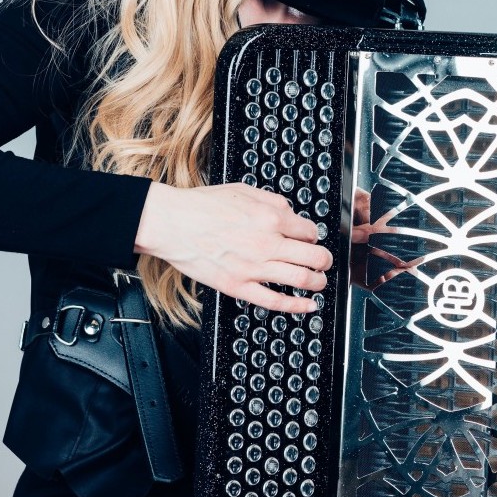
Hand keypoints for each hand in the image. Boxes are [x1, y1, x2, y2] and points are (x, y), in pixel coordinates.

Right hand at [134, 182, 330, 313]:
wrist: (172, 223)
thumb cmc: (202, 206)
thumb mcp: (245, 190)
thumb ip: (273, 201)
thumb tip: (291, 214)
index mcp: (270, 217)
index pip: (310, 231)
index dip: (314, 236)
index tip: (311, 239)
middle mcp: (267, 243)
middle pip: (314, 257)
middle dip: (324, 261)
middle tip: (324, 262)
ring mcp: (253, 268)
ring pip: (301, 280)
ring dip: (318, 282)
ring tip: (319, 281)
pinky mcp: (238, 286)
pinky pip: (275, 301)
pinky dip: (297, 306)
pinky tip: (308, 305)